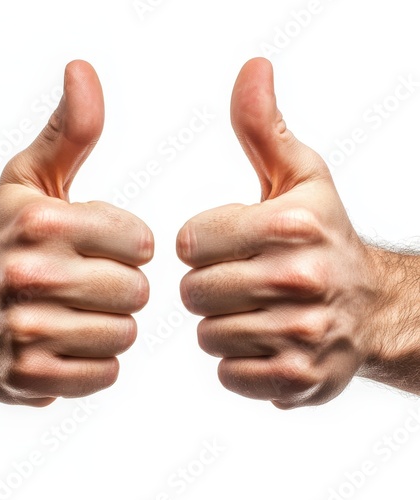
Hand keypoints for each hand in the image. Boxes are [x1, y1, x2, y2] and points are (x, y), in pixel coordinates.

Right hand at [0, 61, 153, 405]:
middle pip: (137, 292)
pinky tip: (71, 343)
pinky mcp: (28, 376)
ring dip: (112, 325)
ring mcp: (25, 331)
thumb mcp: (32, 178)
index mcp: (41, 222)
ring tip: (80, 313)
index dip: (132, 248)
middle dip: (123, 288)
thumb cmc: (7, 238)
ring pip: (124, 334)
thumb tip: (83, 72)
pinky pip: (105, 373)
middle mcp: (29, 275)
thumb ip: (70, 129)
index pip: (142, 243)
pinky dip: (97, 361)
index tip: (109, 248)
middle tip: (92, 283)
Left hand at [176, 58, 380, 408]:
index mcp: (290, 225)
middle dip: (207, 286)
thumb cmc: (325, 236)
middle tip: (239, 280)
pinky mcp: (298, 378)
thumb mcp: (300, 176)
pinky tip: (263, 341)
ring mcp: (301, 334)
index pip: (188, 243)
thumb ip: (264, 127)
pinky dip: (237, 360)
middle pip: (193, 292)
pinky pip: (228, 373)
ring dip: (222, 323)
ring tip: (253, 310)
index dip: (199, 245)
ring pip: (208, 334)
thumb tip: (252, 69)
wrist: (374, 306)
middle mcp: (299, 279)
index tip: (223, 245)